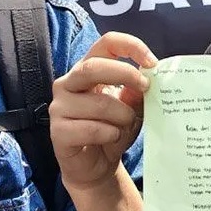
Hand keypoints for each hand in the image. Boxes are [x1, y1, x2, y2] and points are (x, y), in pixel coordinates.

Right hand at [49, 32, 155, 191]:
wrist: (96, 167)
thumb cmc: (112, 130)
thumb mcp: (131, 108)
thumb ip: (137, 92)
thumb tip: (147, 77)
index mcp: (87, 70)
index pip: (106, 43)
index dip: (130, 46)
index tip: (152, 62)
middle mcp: (68, 83)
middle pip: (92, 67)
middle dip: (125, 75)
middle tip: (146, 88)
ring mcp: (59, 107)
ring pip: (98, 103)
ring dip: (122, 116)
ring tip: (126, 125)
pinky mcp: (58, 131)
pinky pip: (91, 129)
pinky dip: (109, 134)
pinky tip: (111, 138)